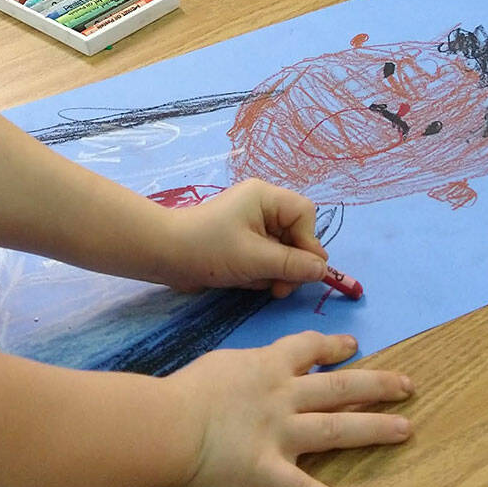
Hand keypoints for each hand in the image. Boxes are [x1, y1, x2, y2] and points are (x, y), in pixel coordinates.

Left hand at [159, 178, 328, 297]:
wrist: (164, 255)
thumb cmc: (208, 249)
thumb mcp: (255, 259)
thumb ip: (292, 265)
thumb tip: (322, 270)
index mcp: (265, 197)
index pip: (304, 214)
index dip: (309, 242)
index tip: (304, 271)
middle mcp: (262, 206)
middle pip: (296, 235)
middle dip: (290, 264)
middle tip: (279, 289)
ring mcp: (252, 224)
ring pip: (282, 251)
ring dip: (274, 272)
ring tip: (254, 283)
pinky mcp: (242, 241)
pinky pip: (266, 257)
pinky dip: (260, 272)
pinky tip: (244, 281)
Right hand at [167, 331, 413, 486]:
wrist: (167, 422)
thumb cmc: (186, 390)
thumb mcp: (222, 364)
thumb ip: (248, 367)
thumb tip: (256, 369)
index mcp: (269, 366)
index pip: (309, 348)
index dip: (334, 346)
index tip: (353, 346)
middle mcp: (283, 396)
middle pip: (339, 386)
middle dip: (377, 384)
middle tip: (407, 385)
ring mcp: (280, 434)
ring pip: (336, 428)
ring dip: (374, 428)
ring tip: (405, 429)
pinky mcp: (268, 472)